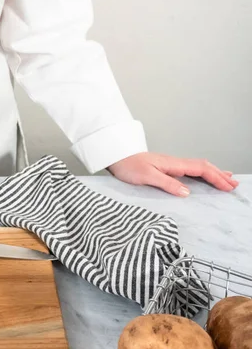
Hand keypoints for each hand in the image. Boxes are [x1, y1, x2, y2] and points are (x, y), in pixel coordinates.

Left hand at [107, 152, 237, 196]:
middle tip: (233, 184)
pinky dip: (201, 173)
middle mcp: (174, 163)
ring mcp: (170, 165)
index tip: (228, 186)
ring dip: (213, 173)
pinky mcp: (164, 168)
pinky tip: (201, 177)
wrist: (115, 157)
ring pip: (197, 167)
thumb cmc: (127, 166)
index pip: (201, 169)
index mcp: (173, 164)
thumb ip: (166, 184)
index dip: (216, 177)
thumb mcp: (146, 177)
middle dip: (219, 175)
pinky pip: (188, 170)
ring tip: (226, 179)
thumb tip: (187, 192)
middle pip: (203, 167)